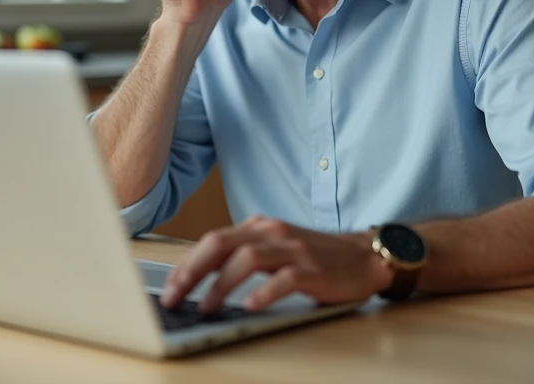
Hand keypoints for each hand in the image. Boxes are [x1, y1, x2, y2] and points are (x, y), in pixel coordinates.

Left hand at [159, 216, 392, 312]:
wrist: (364, 256)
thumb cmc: (315, 256)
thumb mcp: (275, 248)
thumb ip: (244, 255)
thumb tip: (202, 279)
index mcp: (259, 227)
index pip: (212, 241)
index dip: (186, 264)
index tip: (169, 287)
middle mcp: (272, 233)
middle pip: (221, 245)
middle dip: (192, 272)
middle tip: (175, 296)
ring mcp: (293, 250)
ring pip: (247, 260)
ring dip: (222, 285)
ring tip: (208, 307)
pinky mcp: (313, 269)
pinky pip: (284, 279)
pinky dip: (264, 292)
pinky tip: (251, 306)